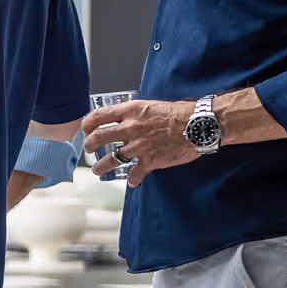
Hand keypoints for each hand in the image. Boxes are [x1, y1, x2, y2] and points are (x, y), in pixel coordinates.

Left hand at [82, 98, 198, 185]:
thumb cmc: (179, 113)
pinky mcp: (151, 160)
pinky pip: (136, 173)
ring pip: (111, 159)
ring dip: (101, 167)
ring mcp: (139, 146)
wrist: (200, 124)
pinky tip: (133, 182)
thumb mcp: (150, 106)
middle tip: (89, 150)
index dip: (87, 124)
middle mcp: (130, 128)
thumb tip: (121, 119)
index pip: (98, 116)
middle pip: (98, 138)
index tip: (86, 130)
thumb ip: (133, 114)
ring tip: (98, 170)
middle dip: (89, 146)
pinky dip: (133, 179)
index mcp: (129, 112)